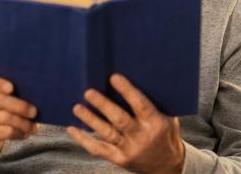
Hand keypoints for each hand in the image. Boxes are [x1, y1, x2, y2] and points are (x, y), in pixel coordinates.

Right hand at [0, 74, 38, 165]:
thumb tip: (33, 90)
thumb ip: (8, 90)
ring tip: (33, 126)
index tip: (12, 87)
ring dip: (23, 122)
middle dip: (19, 106)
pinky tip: (25, 133)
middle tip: (34, 112)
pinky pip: (4, 132)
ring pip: (4, 118)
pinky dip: (18, 132)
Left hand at [67, 74, 184, 173]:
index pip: (141, 105)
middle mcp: (142, 137)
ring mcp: (129, 150)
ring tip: (77, 107)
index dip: (127, 91)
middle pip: (120, 120)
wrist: (168, 165)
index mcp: (156, 123)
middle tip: (88, 92)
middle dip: (103, 105)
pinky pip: (98, 149)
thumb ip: (154, 102)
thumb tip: (137, 74)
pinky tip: (72, 128)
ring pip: (107, 133)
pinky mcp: (119, 159)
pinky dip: (84, 139)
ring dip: (90, 120)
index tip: (114, 77)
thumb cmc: (165, 133)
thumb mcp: (168, 117)